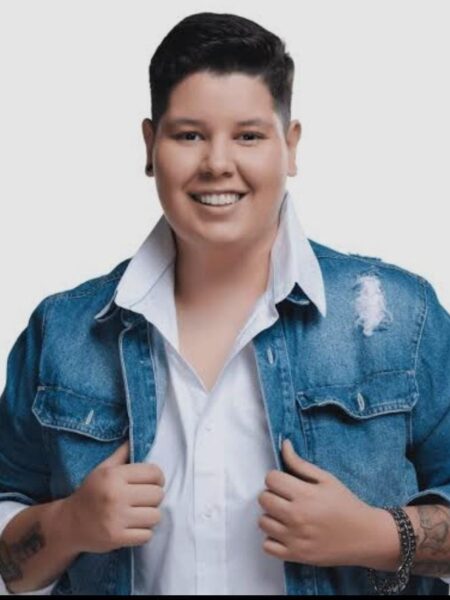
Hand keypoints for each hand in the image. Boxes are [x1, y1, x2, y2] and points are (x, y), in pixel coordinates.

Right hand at [64, 440, 164, 553]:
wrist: (68, 523)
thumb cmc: (90, 493)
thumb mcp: (103, 469)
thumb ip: (121, 454)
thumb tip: (135, 437)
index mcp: (114, 476)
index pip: (154, 473)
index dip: (158, 478)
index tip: (152, 482)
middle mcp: (115, 495)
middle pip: (158, 495)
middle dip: (154, 497)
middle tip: (144, 499)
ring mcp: (116, 519)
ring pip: (155, 516)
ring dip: (150, 516)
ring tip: (139, 513)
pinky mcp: (116, 538)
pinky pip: (147, 535)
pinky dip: (144, 532)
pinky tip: (133, 527)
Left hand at [257, 439, 374, 567]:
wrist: (365, 536)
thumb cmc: (345, 504)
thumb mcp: (326, 479)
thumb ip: (300, 463)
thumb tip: (284, 444)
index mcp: (304, 494)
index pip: (270, 479)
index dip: (277, 478)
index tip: (287, 483)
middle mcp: (296, 517)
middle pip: (264, 499)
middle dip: (272, 495)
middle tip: (287, 498)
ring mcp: (295, 538)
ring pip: (262, 522)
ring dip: (272, 516)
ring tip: (287, 515)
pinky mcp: (295, 556)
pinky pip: (267, 546)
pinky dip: (273, 539)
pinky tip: (286, 533)